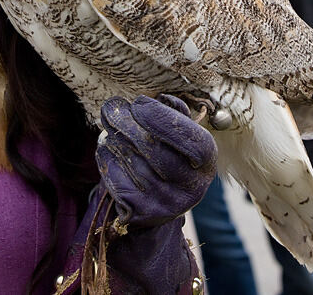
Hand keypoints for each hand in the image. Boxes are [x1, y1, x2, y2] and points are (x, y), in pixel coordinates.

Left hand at [96, 95, 215, 226]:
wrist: (155, 205)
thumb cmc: (166, 157)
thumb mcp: (178, 136)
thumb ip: (174, 114)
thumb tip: (163, 99)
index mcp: (206, 164)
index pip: (192, 142)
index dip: (163, 119)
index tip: (139, 102)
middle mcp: (191, 188)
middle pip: (155, 150)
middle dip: (128, 123)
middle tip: (111, 106)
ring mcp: (166, 204)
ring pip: (132, 161)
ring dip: (115, 138)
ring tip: (110, 125)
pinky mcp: (139, 212)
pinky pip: (116, 176)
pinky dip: (106, 156)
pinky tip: (108, 148)